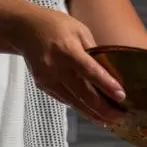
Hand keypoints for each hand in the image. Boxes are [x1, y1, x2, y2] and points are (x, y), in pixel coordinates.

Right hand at [13, 6, 124, 124]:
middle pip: (82, 93)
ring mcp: (47, 79)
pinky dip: (80, 107)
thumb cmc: (55, 26)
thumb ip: (94, 51)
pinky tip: (92, 113)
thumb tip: (110, 73)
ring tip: (109, 121)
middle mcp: (55, 67)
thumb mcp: (79, 30)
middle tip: (120, 117)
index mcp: (67, 49)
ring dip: (92, 114)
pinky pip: (65, 99)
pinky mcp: (43, 86)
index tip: (121, 96)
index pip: (90, 71)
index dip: (106, 85)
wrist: (24, 29)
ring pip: (74, 102)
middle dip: (103, 108)